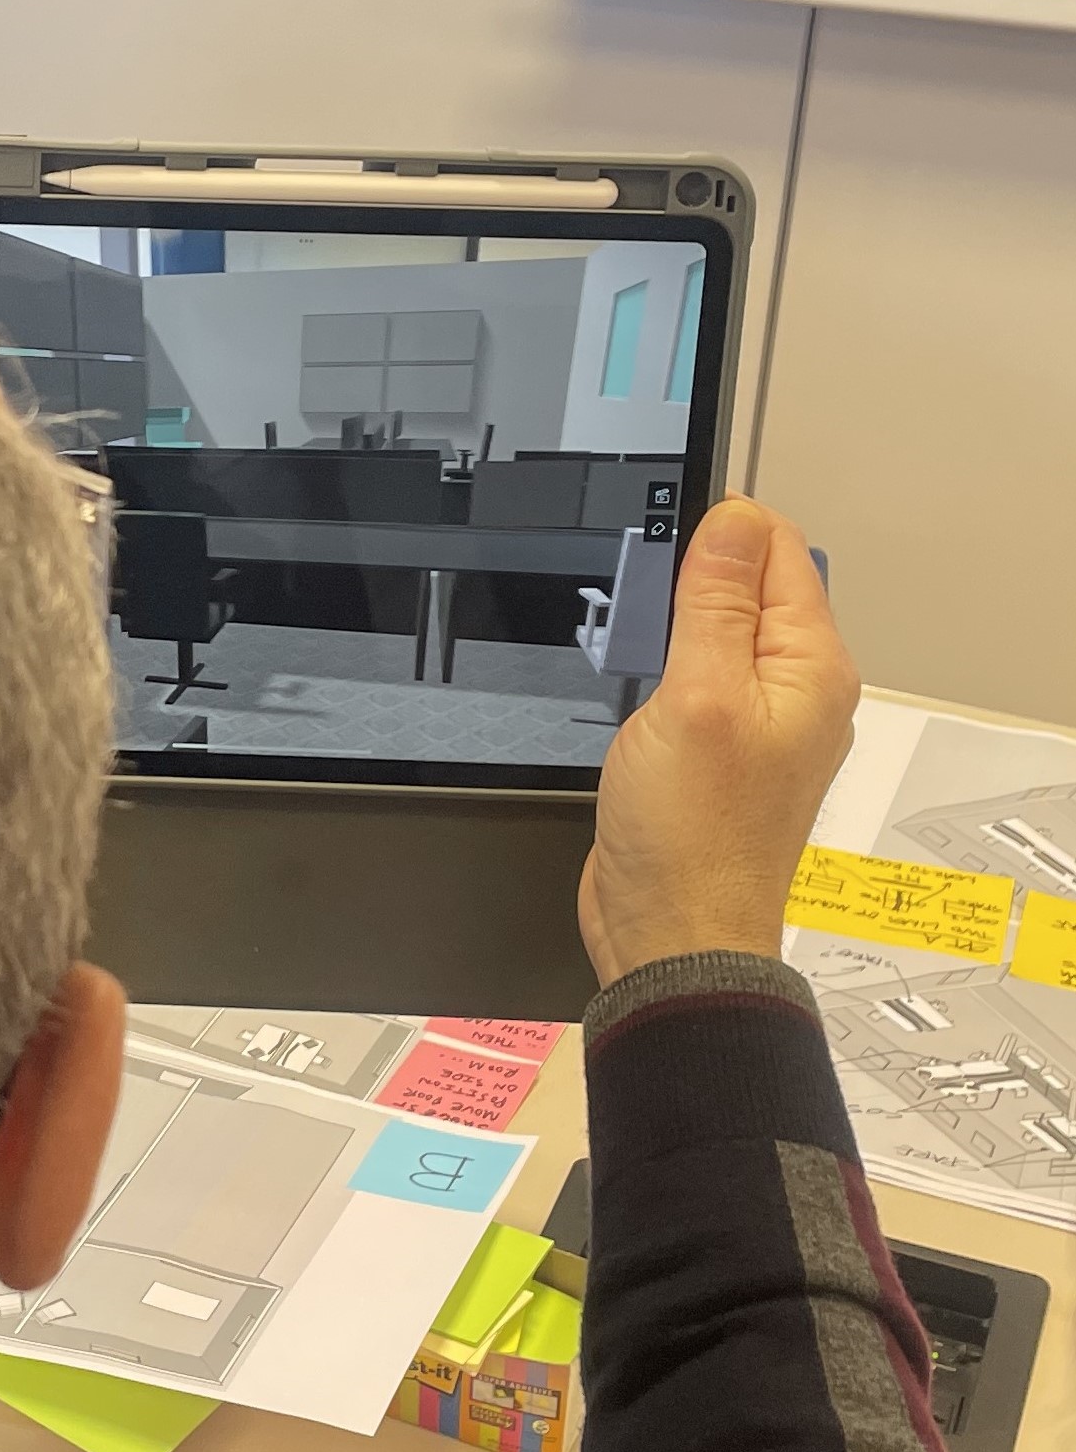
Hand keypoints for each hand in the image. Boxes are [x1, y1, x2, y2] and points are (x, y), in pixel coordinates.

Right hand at [579, 498, 858, 986]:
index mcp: (811, 667)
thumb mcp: (697, 697)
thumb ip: (714, 602)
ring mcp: (760, 725)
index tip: (663, 559)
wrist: (671, 933)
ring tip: (642, 672)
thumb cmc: (692, 839)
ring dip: (672, 636)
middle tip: (645, 627)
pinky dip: (664, 680)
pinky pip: (699, 685)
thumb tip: (732, 519)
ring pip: (717, 637)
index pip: (776, 549)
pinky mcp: (720, 754)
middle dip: (689, 587)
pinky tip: (639, 703)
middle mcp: (797, 691)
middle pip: (748, 589)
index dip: (716, 536)